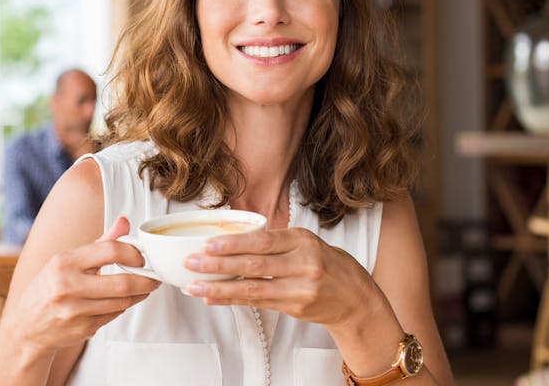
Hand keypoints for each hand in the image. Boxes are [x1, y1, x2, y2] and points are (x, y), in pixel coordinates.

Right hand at [6, 217, 160, 353]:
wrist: (26, 327)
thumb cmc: (49, 287)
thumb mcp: (67, 260)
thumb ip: (100, 242)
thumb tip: (124, 222)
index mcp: (64, 262)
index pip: (110, 250)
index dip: (133, 253)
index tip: (141, 257)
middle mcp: (68, 286)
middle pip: (122, 282)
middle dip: (145, 280)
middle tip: (154, 277)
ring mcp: (75, 311)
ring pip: (122, 302)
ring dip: (138, 295)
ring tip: (143, 288)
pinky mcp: (82, 329)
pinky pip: (114, 316)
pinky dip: (123, 307)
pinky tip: (122, 301)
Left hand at [183, 227, 379, 326]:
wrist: (357, 299)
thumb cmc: (329, 266)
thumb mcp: (308, 243)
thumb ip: (277, 242)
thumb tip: (233, 242)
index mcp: (303, 240)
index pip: (262, 241)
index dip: (233, 244)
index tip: (208, 244)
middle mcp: (303, 264)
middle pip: (253, 264)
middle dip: (218, 264)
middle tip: (192, 263)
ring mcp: (299, 288)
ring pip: (252, 287)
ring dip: (219, 287)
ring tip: (195, 286)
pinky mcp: (295, 307)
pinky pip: (257, 302)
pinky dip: (232, 300)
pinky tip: (213, 298)